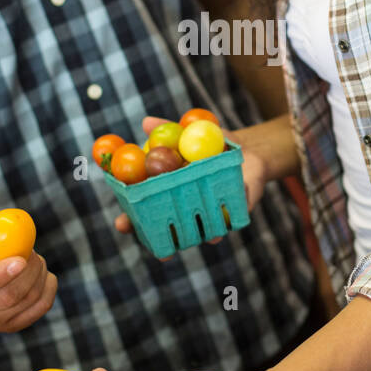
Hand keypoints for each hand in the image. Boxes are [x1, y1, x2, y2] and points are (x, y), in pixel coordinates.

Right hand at [0, 218, 57, 332]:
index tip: (21, 261)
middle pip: (5, 297)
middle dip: (28, 272)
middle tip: (33, 253)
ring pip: (24, 302)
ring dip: (38, 277)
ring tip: (35, 261)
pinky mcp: (6, 326)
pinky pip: (37, 310)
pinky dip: (47, 290)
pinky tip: (42, 275)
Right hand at [113, 115, 268, 241]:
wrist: (249, 149)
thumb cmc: (211, 143)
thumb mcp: (188, 133)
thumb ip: (166, 130)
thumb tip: (146, 122)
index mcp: (168, 190)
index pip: (143, 208)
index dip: (130, 218)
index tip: (121, 224)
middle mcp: (185, 207)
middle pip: (165, 227)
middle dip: (157, 239)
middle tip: (154, 249)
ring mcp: (208, 214)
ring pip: (194, 232)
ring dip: (190, 238)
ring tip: (183, 241)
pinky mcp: (232, 215)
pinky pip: (224, 224)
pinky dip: (220, 228)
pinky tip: (216, 233)